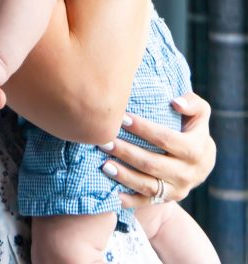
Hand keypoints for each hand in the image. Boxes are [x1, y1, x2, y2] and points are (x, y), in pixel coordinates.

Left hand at [97, 92, 215, 206]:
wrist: (201, 162)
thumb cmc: (193, 128)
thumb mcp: (200, 113)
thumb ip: (193, 104)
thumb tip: (176, 102)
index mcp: (195, 150)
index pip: (165, 139)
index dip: (143, 129)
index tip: (122, 118)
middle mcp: (187, 174)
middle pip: (152, 164)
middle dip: (126, 152)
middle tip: (104, 140)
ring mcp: (177, 190)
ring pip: (147, 185)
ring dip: (124, 175)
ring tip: (104, 164)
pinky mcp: (167, 200)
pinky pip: (146, 203)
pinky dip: (129, 200)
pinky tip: (112, 193)